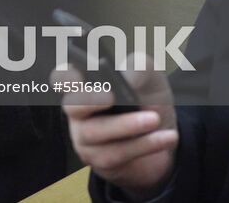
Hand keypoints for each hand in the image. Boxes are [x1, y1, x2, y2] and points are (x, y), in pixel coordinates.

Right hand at [60, 56, 178, 199]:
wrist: (164, 137)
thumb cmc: (148, 101)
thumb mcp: (151, 79)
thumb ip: (140, 67)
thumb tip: (130, 73)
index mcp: (85, 85)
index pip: (62, 78)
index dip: (66, 76)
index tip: (81, 71)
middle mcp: (78, 111)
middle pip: (71, 106)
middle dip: (89, 100)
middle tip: (111, 96)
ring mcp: (86, 138)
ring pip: (94, 133)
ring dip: (126, 125)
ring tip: (154, 119)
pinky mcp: (99, 161)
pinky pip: (115, 154)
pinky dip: (144, 144)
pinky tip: (165, 137)